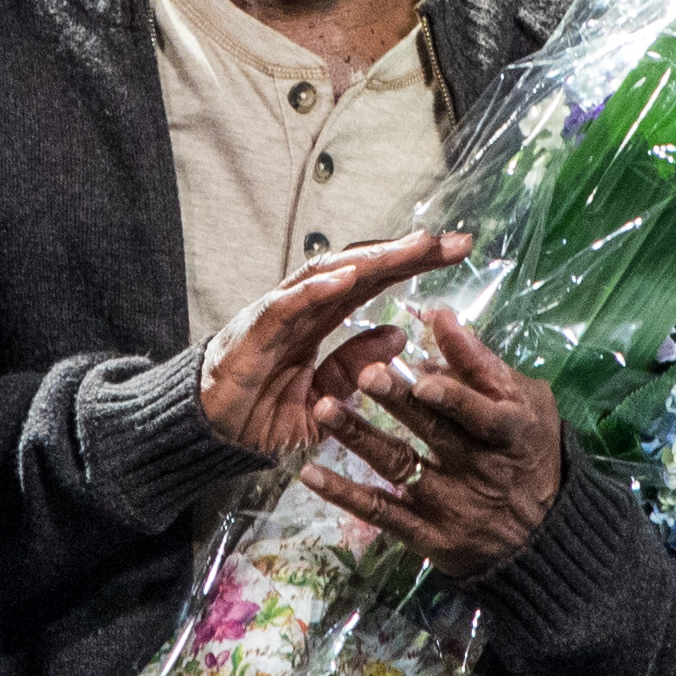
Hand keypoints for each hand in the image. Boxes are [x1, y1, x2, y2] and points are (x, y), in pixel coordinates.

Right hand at [199, 229, 471, 461]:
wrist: (215, 434)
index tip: (460, 251)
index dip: (416, 264)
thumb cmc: (264, 413)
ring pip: (331, 274)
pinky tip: (349, 275)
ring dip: (374, 259)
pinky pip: (288, 305)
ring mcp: (280, 313)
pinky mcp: (254, 331)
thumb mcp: (326, 399)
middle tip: (457, 241)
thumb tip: (398, 335)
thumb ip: (355, 366)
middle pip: (362, 267)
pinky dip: (316, 289)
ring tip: (414, 247)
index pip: (376, 281)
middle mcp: (306, 306)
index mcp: (324, 318)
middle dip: (409, 252)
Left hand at [307, 305, 563, 579]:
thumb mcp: (525, 403)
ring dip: (360, 438)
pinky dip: (345, 493)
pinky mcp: (427, 535)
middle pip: (435, 434)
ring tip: (326, 408)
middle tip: (365, 375)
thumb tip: (437, 317)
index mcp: (511, 432)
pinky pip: (380, 512)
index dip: (454, 397)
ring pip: (399, 467)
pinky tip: (311, 473)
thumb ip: (481, 363)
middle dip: (399, 404)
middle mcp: (481, 469)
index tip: (423, 377)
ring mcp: (452, 504)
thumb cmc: (530, 450)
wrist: (542, 536)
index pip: (483, 413)